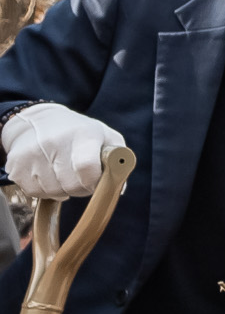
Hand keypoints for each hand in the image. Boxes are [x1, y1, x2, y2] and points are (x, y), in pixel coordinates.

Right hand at [1, 104, 124, 198]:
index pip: (87, 167)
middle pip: (70, 185)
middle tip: (81, 178)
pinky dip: (44, 189)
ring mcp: (32, 153)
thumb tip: (118, 189)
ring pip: (53, 191)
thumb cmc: (80, 133)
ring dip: (62, 189)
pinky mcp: (16, 164)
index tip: (96, 182)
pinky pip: (34, 192)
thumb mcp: (105, 137)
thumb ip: (118, 162)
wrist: (37, 121)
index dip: (93, 182)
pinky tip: (48, 174)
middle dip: (81, 188)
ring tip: (63, 172)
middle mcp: (54, 141)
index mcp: (83, 134)